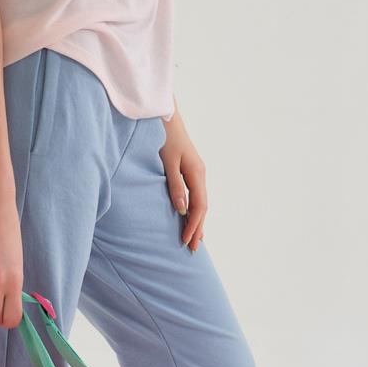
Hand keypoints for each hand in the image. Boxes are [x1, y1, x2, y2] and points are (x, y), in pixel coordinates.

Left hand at [160, 107, 206, 250]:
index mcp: (196, 173)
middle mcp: (200, 174)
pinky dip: (194, 210)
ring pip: (200, 202)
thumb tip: (181, 210)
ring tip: (194, 239)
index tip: (187, 241)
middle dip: (198, 228)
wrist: (166, 117)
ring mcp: (197, 172)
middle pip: (202, 207)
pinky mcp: (191, 170)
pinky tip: (190, 217)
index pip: (199, 206)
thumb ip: (175, 186)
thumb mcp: (167, 162)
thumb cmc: (164, 138)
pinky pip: (196, 195)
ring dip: (197, 221)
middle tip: (193, 249)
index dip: (194, 225)